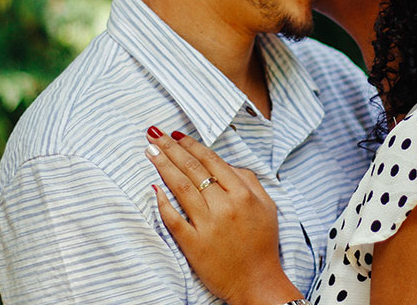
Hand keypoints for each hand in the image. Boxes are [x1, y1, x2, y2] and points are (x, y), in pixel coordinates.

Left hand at [145, 127, 302, 304]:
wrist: (257, 281)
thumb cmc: (262, 242)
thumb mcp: (266, 205)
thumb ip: (249, 180)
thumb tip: (225, 164)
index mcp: (242, 193)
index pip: (211, 161)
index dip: (192, 145)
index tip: (176, 135)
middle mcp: (224, 206)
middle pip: (192, 170)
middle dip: (171, 149)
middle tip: (154, 135)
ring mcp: (207, 225)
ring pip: (181, 188)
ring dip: (163, 167)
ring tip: (150, 151)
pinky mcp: (193, 244)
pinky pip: (173, 219)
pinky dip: (162, 203)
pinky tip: (153, 187)